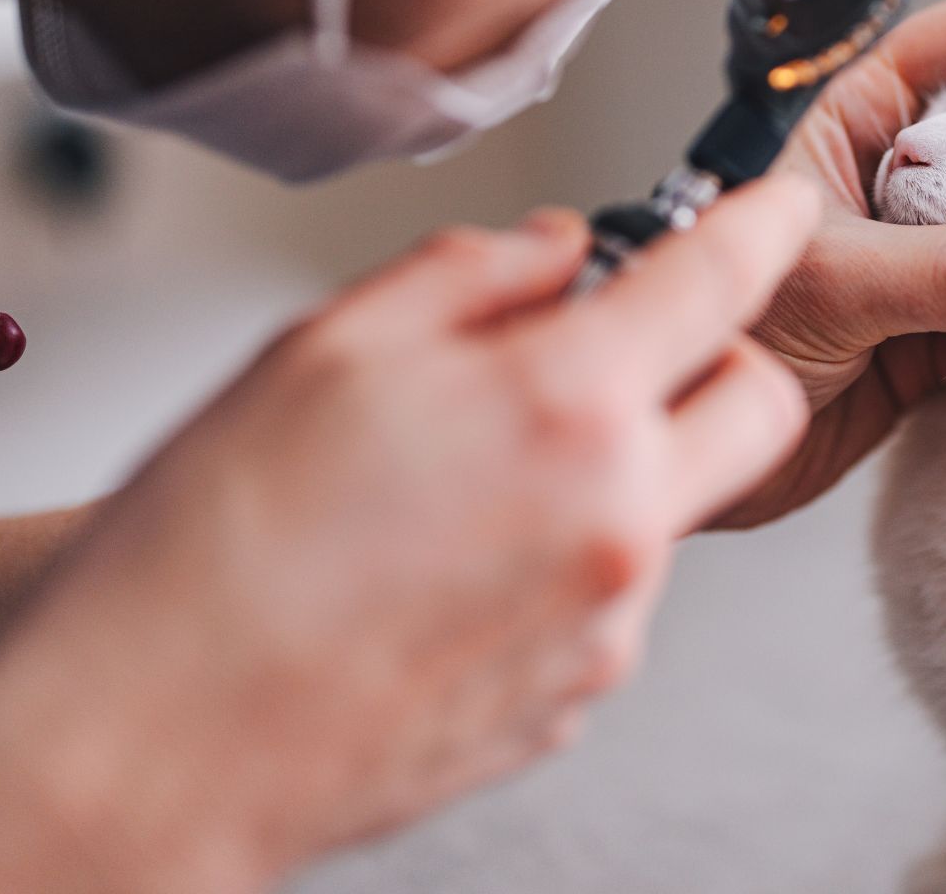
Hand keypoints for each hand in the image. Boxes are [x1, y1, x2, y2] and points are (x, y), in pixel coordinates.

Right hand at [0, 177, 816, 891]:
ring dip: (619, 469)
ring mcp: (609, 621)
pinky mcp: (578, 695)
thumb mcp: (328, 347)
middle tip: (632, 352)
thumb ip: (471, 277)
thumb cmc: (217, 546)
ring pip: (676, 505)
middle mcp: (618, 518)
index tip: (787, 207)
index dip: (768, 225)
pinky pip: (613, 595)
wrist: (158, 737)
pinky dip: (567, 558)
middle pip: (762, 410)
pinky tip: (454, 566)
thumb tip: (557, 251)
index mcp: (565, 407)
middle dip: (725, 361)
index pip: (720, 284)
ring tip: (468, 483)